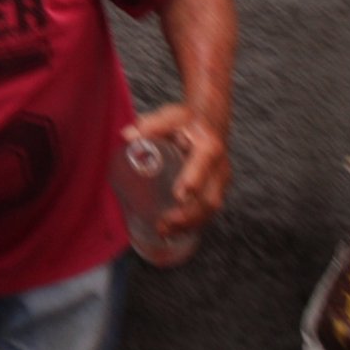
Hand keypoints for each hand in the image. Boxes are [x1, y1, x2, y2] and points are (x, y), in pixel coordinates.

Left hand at [127, 103, 229, 236]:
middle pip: (209, 196)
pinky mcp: (217, 188)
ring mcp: (221, 179)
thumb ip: (150, 125)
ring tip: (165, 232)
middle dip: (187, 215)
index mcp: (208, 146)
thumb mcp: (169, 116)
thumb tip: (128, 136)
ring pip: (211, 208)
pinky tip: (176, 232)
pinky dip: (194, 223)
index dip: (193, 180)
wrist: (208, 120)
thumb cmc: (185, 119)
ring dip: (189, 224)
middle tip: (163, 224)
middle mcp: (219, 166)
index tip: (179, 196)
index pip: (203, 164)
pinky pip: (209, 210)